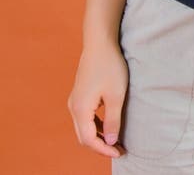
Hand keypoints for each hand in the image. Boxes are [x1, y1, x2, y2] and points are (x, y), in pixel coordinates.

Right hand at [67, 39, 128, 158]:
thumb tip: (111, 141)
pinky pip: (84, 117)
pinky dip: (95, 125)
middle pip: (84, 136)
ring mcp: (75, 100)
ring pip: (83, 127)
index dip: (104, 149)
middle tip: (119, 149)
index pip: (89, 140)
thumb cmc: (109, 66)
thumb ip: (112, 120)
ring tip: (116, 139)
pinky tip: (108, 124)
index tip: (120, 152)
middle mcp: (73, 107)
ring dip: (98, 136)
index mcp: (80, 109)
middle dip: (100, 145)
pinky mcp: (79, 94)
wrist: (100, 42)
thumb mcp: (116, 95)